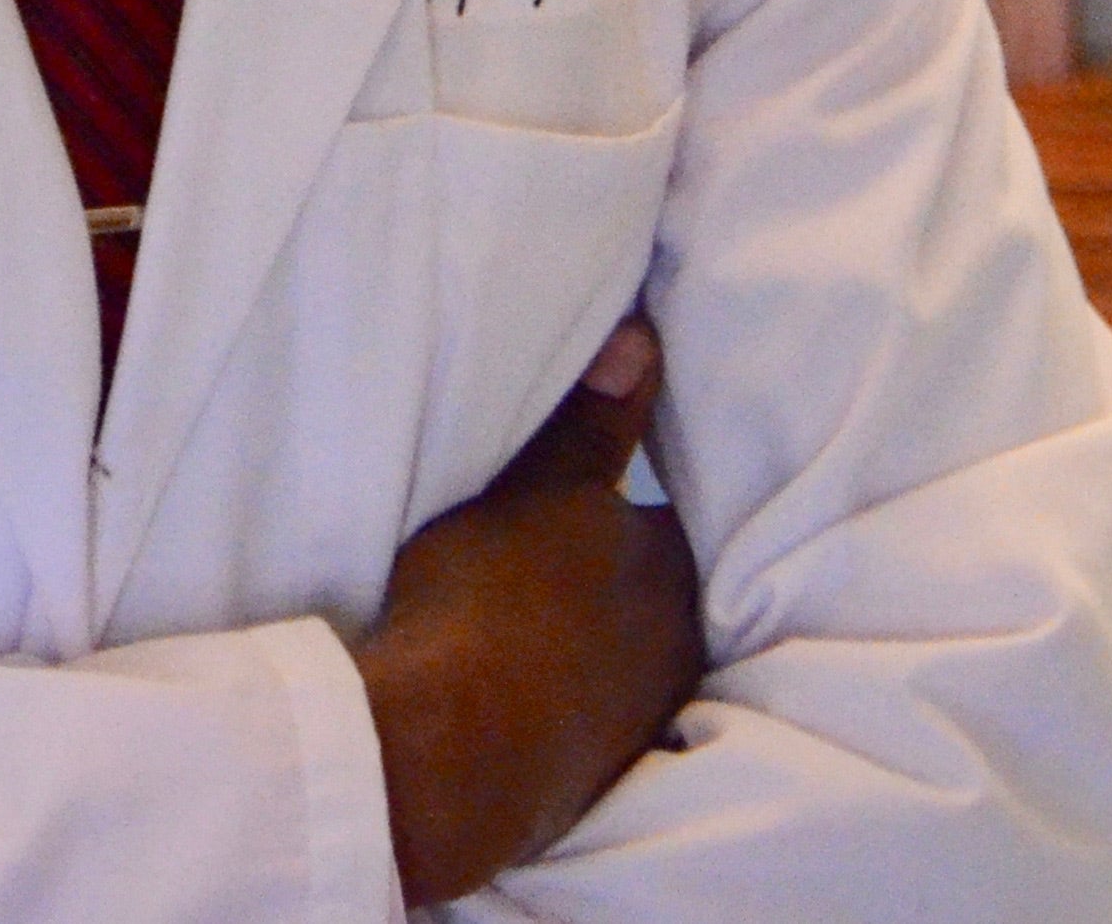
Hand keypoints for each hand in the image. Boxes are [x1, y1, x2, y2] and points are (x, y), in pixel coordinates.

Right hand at [354, 318, 706, 908]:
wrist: (432, 760)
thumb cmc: (492, 606)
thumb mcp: (536, 488)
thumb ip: (593, 416)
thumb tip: (641, 333)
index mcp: (677, 579)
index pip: (679, 517)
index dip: (644, 492)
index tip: (604, 483)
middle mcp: (677, 657)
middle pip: (655, 591)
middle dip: (618, 570)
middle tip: (561, 542)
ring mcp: (634, 727)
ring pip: (621, 657)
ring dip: (587, 635)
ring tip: (531, 608)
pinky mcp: (587, 778)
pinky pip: (583, 713)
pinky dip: (558, 691)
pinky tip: (514, 679)